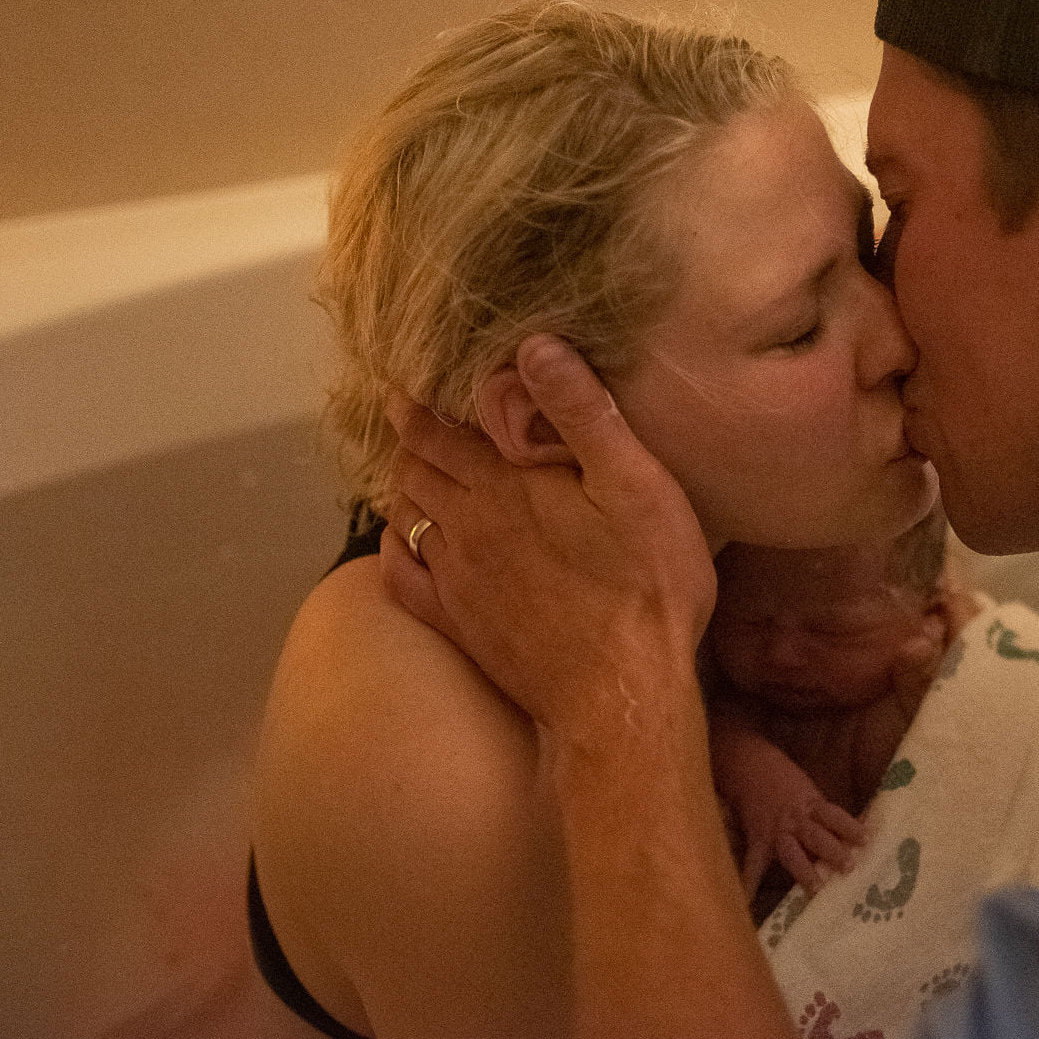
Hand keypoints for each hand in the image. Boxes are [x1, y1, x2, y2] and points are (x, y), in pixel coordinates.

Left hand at [382, 335, 717, 734]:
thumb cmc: (645, 584)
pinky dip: (394, 552)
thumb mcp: (636, 485)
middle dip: (411, 442)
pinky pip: (402, 579)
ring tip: (413, 473)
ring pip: (405, 519)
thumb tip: (534, 345)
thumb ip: (583, 414)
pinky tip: (403, 546)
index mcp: (504, 485)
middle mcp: (466, 527)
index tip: (405, 384)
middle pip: (415, 471)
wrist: (622, 693)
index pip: (439, 433)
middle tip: (413, 422)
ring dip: (405, 490)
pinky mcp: (460, 626)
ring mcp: (457, 581)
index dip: (419, 405)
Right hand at [726, 749, 866, 897]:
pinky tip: (748, 902)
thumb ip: (824, 814)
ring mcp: (776, 832)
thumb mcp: (809, 792)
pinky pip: (754, 863)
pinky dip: (749, 883)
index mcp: (812, 804)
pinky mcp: (758, 840)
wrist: (750, 766)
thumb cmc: (785, 779)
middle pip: (817, 837)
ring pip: (793, 853)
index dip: (850, 827)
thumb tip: (851, 834)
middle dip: (833, 852)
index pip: (834, 816)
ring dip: (805, 871)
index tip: (867, 841)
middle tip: (849, 868)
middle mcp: (796, 820)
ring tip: (816, 889)